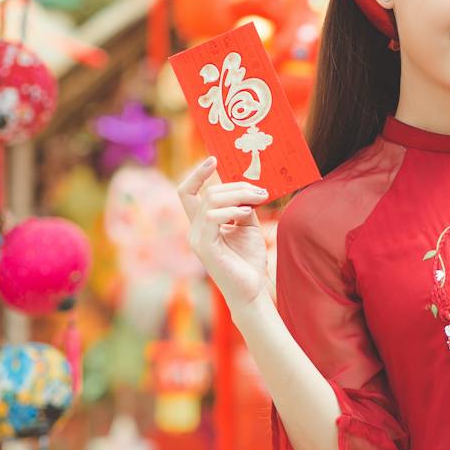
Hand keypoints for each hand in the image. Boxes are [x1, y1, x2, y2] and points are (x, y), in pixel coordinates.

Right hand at [176, 156, 271, 312]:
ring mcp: (197, 239)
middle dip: (236, 186)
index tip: (214, 159)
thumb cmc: (249, 260)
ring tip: (259, 200)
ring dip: (238, 196)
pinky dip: (231, 211)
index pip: (188, 191)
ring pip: (210, 201)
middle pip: (207, 192)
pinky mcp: (204, 248)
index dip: (197, 173)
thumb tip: (248, 186)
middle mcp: (195, 229)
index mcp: (202, 223)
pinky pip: (212, 218)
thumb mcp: (248, 226)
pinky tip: (247, 214)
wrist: (252, 290)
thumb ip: (243, 206)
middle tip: (261, 191)